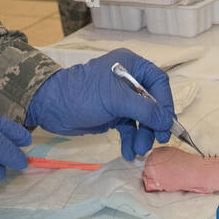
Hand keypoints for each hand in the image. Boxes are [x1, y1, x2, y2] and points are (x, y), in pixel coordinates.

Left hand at [25, 50, 174, 160]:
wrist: (52, 107)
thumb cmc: (83, 94)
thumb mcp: (116, 99)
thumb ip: (144, 110)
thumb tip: (167, 121)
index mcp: (131, 65)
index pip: (158, 82)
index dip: (165, 103)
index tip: (166, 124)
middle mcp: (128, 79)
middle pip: (152, 103)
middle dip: (152, 124)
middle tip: (156, 141)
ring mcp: (120, 98)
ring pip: (141, 118)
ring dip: (142, 135)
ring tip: (138, 151)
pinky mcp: (112, 114)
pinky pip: (128, 128)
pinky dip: (130, 140)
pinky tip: (128, 153)